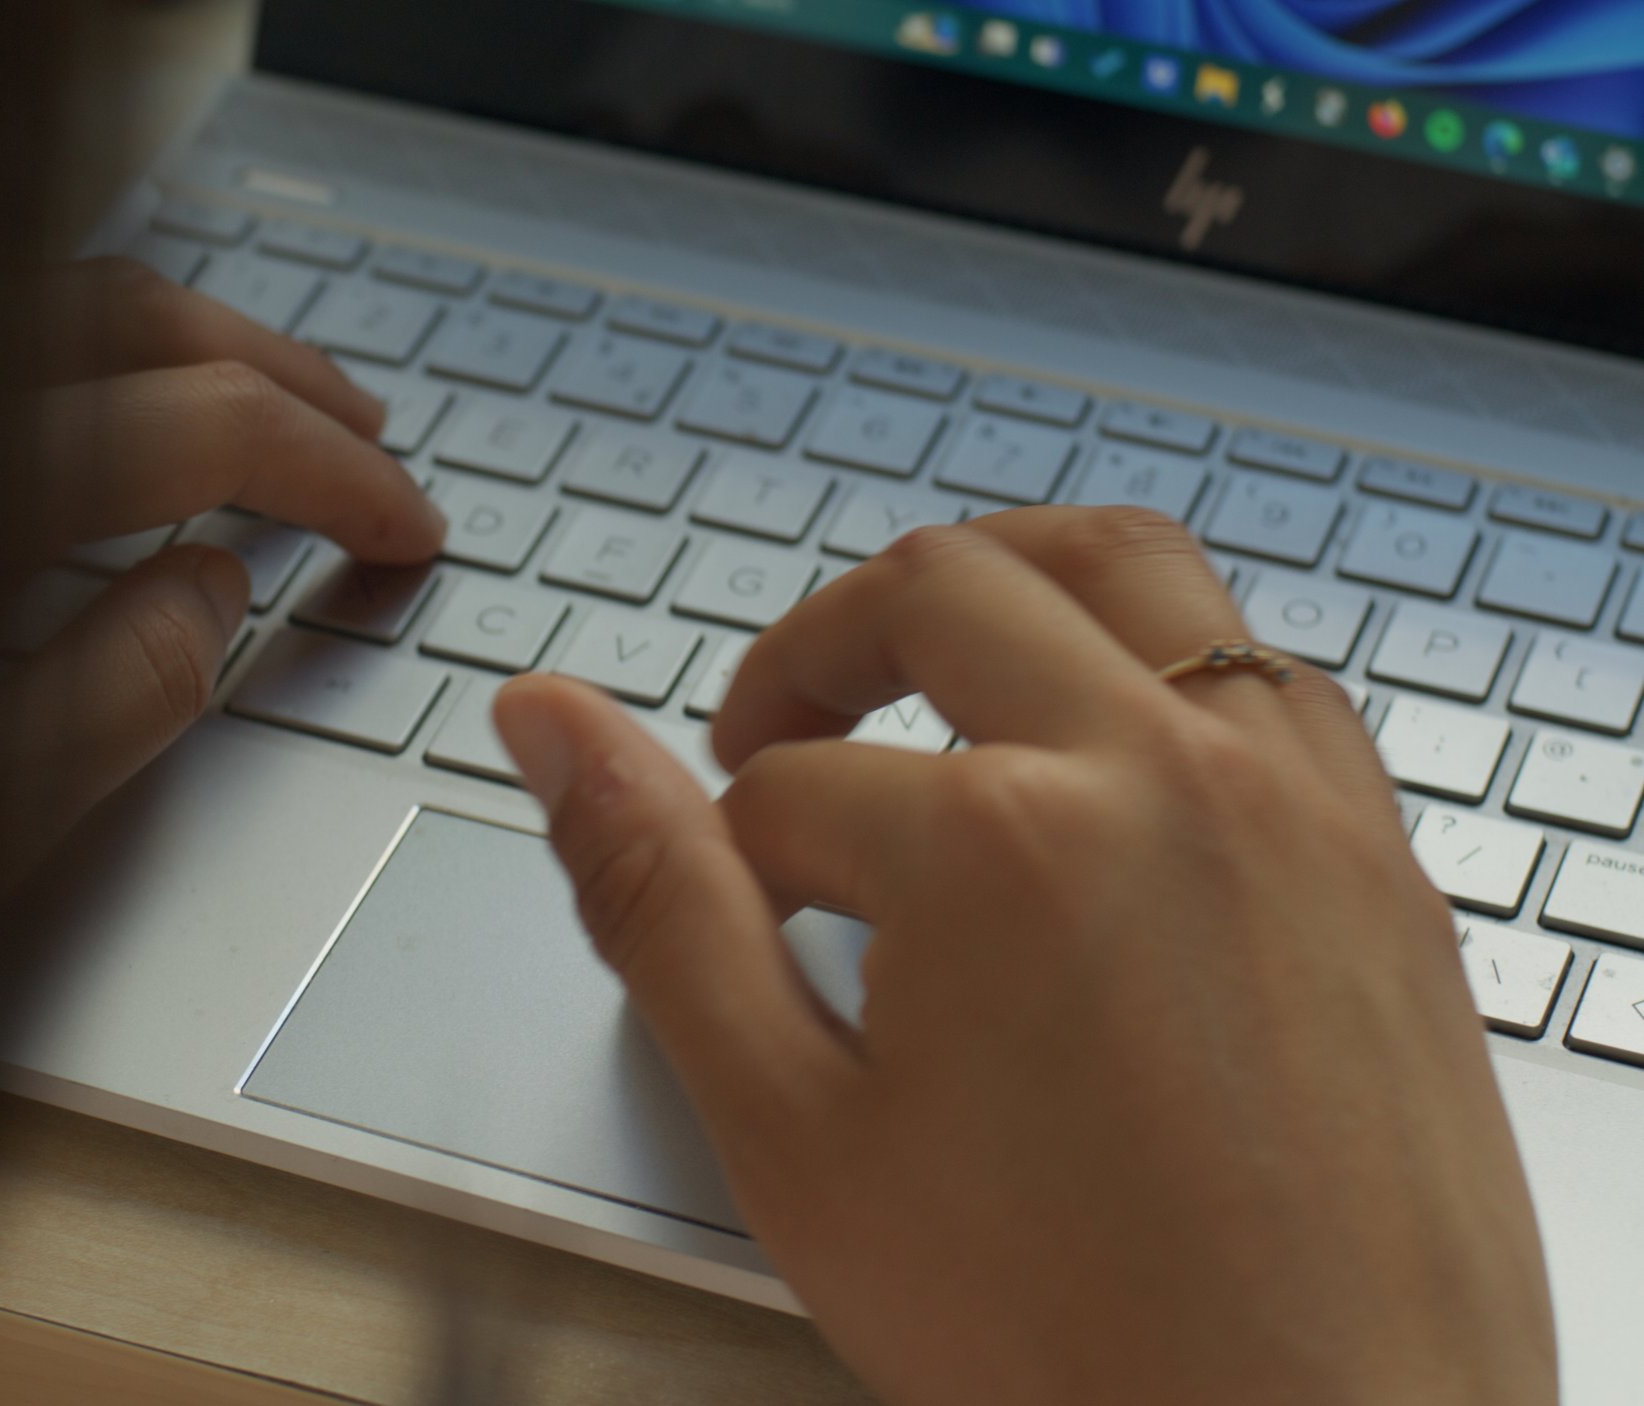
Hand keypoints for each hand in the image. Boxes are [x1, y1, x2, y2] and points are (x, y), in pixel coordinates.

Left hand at [0, 257, 442, 892]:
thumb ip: (116, 699)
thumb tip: (213, 592)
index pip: (210, 428)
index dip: (338, 480)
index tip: (405, 534)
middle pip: (142, 318)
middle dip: (282, 375)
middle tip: (370, 442)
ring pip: (54, 300)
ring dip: (185, 342)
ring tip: (267, 407)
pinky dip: (80, 354)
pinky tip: (108, 424)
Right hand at [493, 508, 1553, 1405]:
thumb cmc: (1075, 1341)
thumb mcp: (793, 1133)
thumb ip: (656, 902)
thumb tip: (551, 728)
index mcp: (996, 840)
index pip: (790, 786)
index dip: (729, 854)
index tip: (743, 925)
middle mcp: (1160, 772)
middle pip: (939, 590)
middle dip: (819, 654)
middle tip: (776, 742)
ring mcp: (1291, 798)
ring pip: (1125, 565)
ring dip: (998, 588)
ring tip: (930, 676)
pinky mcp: (1379, 851)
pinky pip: (1264, 667)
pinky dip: (1157, 664)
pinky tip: (1108, 761)